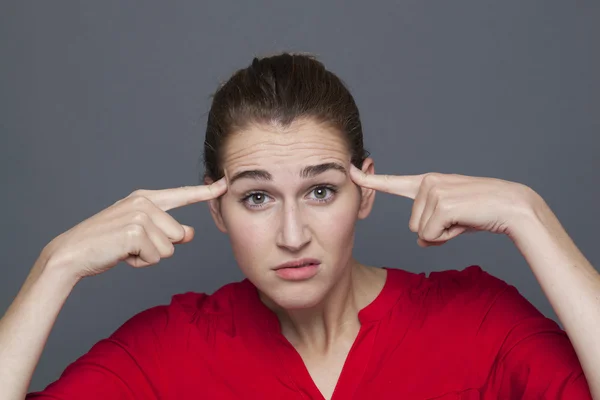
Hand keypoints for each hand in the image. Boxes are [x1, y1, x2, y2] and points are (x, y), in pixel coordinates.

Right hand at [41, 178, 226, 278]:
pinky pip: (156, 257)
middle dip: (159, 248)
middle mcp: (144, 202)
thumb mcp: (140, 234)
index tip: (226, 183)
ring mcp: (140, 215)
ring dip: (149, 256)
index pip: (182, 194)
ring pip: (169, 248)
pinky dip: (140, 263)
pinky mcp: (136, 231)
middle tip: (132, 246)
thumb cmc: (107, 244)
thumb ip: (166, 230)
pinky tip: (122, 254)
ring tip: (126, 249)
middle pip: (179, 235)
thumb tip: (190, 233)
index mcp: (146, 198)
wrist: (72, 253)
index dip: (206, 191)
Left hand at [350, 165, 541, 246]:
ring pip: (420, 232)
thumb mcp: (449, 221)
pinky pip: (431, 235)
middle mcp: (427, 182)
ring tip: (462, 219)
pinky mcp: (441, 202)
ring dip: (442, 234)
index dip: (369, 180)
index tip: (349, 170)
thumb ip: (430, 227)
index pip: (392, 183)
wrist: (511, 206)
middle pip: (412, 225)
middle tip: (458, 219)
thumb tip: (421, 240)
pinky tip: (463, 222)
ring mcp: (433, 190)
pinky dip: (447, 237)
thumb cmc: (480, 213)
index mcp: (426, 183)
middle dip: (434, 231)